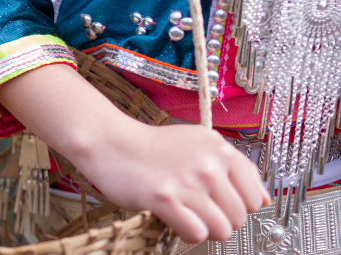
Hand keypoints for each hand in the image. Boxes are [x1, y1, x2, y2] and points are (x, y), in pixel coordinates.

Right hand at [0, 64, 269, 243]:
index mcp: (219, 149)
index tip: (219, 201)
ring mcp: (187, 182)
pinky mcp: (165, 199)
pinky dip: (189, 233)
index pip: (256, 196)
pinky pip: (197, 233)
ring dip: (206, 229)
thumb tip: (265, 199)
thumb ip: (234, 167)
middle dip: (222, 220)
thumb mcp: (198, 144)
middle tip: (198, 210)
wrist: (110, 143)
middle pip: (239, 217)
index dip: (239, 206)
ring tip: (188, 216)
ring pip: (221, 229)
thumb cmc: (153, 147)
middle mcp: (207, 164)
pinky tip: (176, 219)